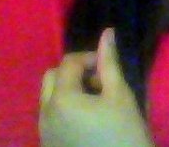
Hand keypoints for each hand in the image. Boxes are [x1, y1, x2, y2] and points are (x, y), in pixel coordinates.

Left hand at [39, 28, 153, 146]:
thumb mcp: (119, 94)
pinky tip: (90, 119)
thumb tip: (107, 33)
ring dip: (70, 89)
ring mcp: (44, 133)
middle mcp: (44, 114)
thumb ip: (109, 63)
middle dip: (75, 73)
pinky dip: (66, 108)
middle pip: (52, 77)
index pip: (68, 63)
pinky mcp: (49, 145)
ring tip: (98, 102)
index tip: (110, 67)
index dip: (90, 58)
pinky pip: (51, 116)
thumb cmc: (125, 133)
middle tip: (101, 83)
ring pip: (50, 97)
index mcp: (61, 100)